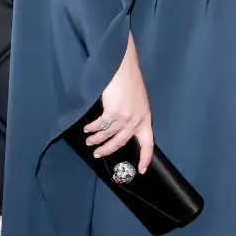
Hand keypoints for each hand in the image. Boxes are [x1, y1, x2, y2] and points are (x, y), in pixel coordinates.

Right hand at [83, 34, 153, 173]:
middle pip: (122, 142)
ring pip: (108, 135)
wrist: (122, 65)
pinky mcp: (114, 112)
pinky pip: (100, 126)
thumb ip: (133, 114)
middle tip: (97, 154)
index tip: (142, 170)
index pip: (148, 142)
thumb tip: (123, 125)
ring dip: (96, 140)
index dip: (145, 158)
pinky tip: (87, 130)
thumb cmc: (128, 79)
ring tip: (89, 141)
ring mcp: (125, 117)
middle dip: (108, 150)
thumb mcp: (137, 99)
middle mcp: (137, 119)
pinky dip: (92, 129)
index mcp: (146, 117)